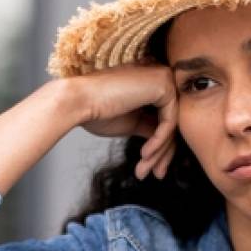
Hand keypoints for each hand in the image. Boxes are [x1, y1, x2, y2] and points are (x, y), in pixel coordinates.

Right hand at [67, 62, 179, 180]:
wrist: (78, 102)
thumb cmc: (97, 111)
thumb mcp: (132, 122)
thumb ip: (151, 127)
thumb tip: (165, 143)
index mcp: (152, 82)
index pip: (166, 118)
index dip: (161, 146)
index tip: (153, 168)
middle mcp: (161, 75)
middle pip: (173, 122)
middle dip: (163, 153)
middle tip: (156, 174)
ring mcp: (164, 77)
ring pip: (173, 124)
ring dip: (159, 152)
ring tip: (144, 169)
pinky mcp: (163, 84)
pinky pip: (169, 122)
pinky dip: (158, 142)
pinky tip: (145, 154)